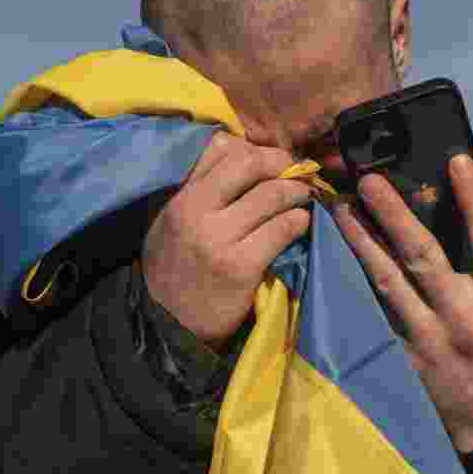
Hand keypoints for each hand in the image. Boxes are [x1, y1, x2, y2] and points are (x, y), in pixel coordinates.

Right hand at [141, 131, 313, 350]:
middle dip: (280, 162)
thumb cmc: (175, 268)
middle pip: (250, 163)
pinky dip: (298, 221)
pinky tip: (300, 224)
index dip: (253, 147)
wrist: (170, 325)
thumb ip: (197, 186)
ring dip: (296, 192)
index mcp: (180, 197)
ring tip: (303, 196)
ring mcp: (219, 239)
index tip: (270, 160)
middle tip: (295, 171)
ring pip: (272, 195)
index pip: (221, 148)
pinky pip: (282, 229)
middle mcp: (196, 212)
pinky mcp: (241, 266)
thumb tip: (237, 149)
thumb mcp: (171, 220)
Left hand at [330, 154, 472, 452]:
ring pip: (387, 282)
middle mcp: (463, 319)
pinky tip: (333, 253)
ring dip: (360, 241)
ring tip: (339, 208)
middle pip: (424, 258)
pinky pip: (372, 312)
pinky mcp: (400, 356)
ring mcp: (426, 340)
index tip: (455, 160)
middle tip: (369, 180)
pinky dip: (352, 281)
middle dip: (394, 215)